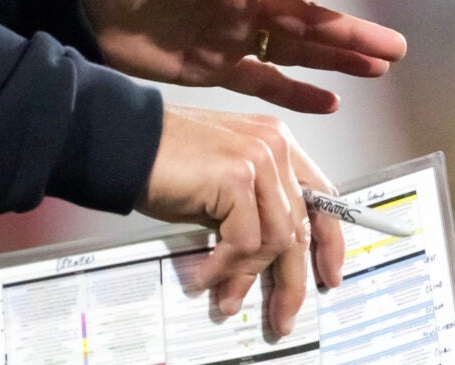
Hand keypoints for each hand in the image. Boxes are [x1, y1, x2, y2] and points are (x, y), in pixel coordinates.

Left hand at [77, 0, 405, 112]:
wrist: (77, 3)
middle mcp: (241, 5)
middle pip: (308, 19)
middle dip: (352, 32)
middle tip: (398, 48)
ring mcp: (230, 38)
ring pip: (296, 51)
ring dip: (337, 60)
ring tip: (381, 69)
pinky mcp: (212, 69)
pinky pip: (264, 83)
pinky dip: (296, 93)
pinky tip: (332, 101)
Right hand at [141, 102, 342, 335]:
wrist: (125, 141)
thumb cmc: (165, 161)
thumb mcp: (222, 183)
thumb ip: (254, 207)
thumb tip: (270, 262)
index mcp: (276, 142)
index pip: (321, 198)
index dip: (329, 243)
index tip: (327, 275)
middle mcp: (273, 145)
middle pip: (300, 227)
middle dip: (291, 280)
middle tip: (282, 314)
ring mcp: (258, 157)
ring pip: (275, 240)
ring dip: (248, 277)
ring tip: (227, 296)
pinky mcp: (237, 175)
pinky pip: (244, 241)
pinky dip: (224, 266)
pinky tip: (206, 274)